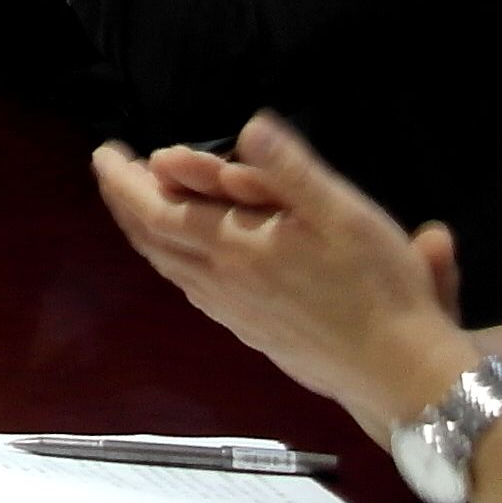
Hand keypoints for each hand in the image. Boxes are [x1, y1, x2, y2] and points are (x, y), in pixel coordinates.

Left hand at [93, 115, 482, 435]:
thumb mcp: (341, 214)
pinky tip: (186, 259)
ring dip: (147, 233)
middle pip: (154, 240)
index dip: (124, 182)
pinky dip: (173, 262)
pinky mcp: (253, 333)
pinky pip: (194, 290)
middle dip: (126, 202)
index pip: (156, 211)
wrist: (397, 373)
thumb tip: (246, 128)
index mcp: (235, 247)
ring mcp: (235, 314)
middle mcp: (222, 284)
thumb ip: (288, 171)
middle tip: (112, 171)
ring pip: (171, 268)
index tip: (104, 152)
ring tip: (139, 206)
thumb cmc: (375, 287)